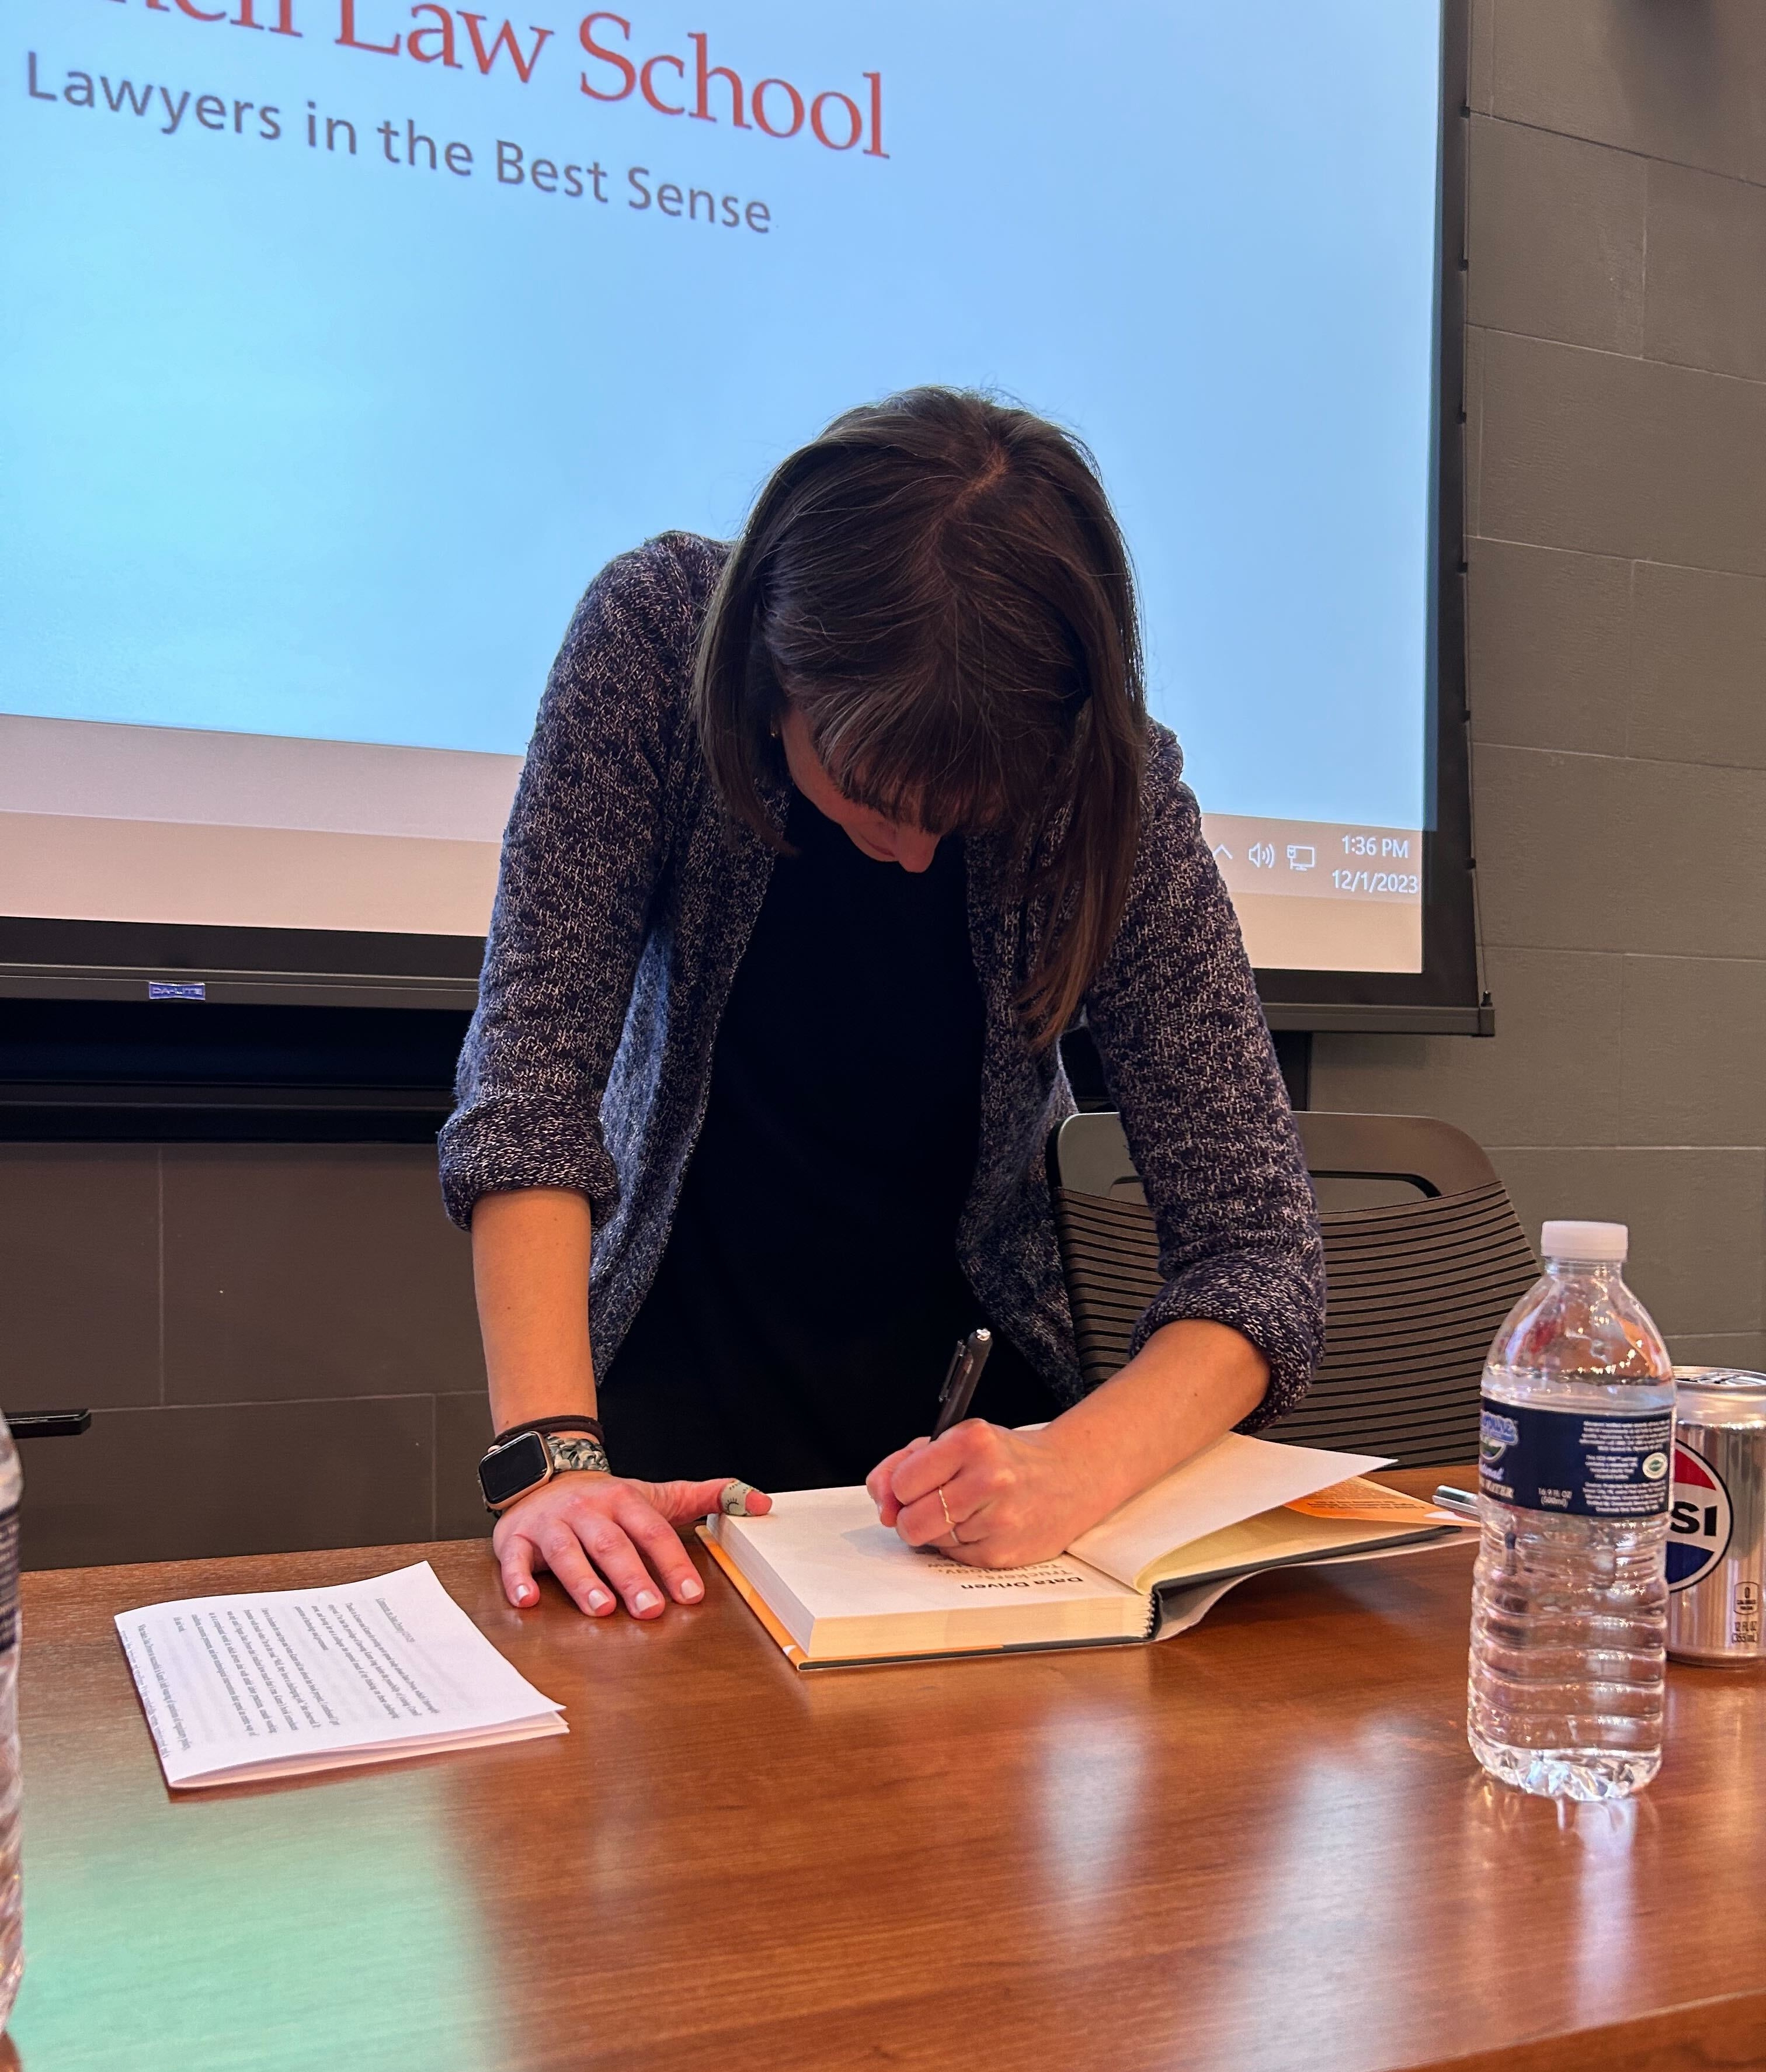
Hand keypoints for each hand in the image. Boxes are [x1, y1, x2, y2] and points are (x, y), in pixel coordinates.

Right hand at [493, 1472, 770, 1617]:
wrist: (546, 1473)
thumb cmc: (606, 1499)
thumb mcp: (657, 1494)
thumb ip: (708, 1497)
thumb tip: (761, 1502)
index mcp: (624, 1500)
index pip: (652, 1531)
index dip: (671, 1562)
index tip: (690, 1594)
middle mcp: (588, 1510)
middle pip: (612, 1544)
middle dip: (632, 1577)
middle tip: (650, 1609)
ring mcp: (551, 1524)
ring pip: (567, 1552)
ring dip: (583, 1581)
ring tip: (601, 1608)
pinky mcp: (515, 1536)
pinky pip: (515, 1558)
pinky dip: (519, 1579)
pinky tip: (527, 1600)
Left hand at [865, 1421, 1100, 1569]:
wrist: (1070, 1476)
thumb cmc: (1006, 1457)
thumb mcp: (958, 1440)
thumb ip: (908, 1462)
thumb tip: (881, 1498)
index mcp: (971, 1441)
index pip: (903, 1482)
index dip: (900, 1488)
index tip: (913, 1485)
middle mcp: (988, 1478)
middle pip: (912, 1521)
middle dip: (913, 1516)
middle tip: (933, 1503)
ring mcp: (999, 1519)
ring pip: (932, 1542)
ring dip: (939, 1531)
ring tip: (967, 1510)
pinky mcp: (1004, 1553)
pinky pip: (955, 1558)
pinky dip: (960, 1545)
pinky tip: (982, 1526)